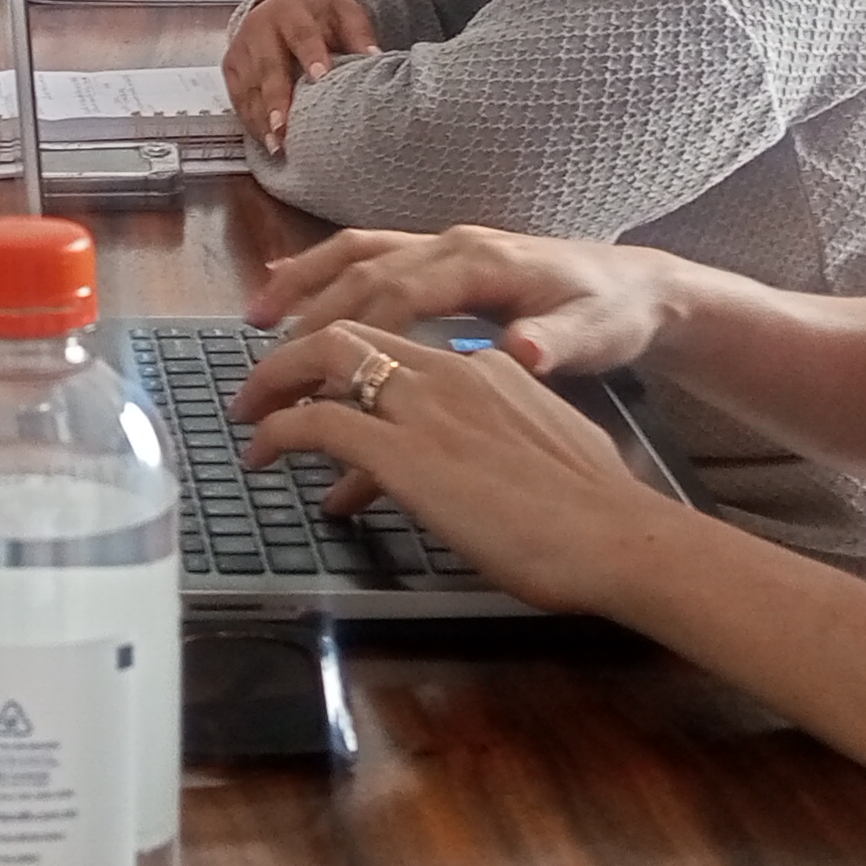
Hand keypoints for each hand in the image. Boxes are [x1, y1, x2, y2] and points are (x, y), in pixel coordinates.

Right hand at [222, 0, 375, 150]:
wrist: (282, 4)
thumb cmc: (318, 17)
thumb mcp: (343, 14)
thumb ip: (358, 36)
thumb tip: (375, 59)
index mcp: (293, 13)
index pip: (302, 35)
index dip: (310, 56)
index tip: (320, 78)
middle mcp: (261, 29)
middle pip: (268, 66)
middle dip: (276, 98)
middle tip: (284, 127)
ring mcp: (242, 49)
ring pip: (249, 86)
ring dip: (261, 118)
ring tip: (277, 145)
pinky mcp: (231, 67)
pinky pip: (238, 98)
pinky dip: (250, 121)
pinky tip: (266, 141)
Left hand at [238, 322, 672, 614]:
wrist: (616, 533)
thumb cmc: (596, 510)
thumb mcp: (547, 452)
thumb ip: (506, 442)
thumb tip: (486, 470)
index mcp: (490, 367)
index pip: (406, 350)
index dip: (358, 368)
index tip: (334, 389)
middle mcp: (452, 370)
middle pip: (353, 331)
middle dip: (297, 352)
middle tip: (264, 386)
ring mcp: (425, 406)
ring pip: (326, 357)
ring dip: (275, 381)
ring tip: (250, 416)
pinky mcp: (402, 452)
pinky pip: (317, 424)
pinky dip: (279, 432)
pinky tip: (262, 455)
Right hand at [246, 225, 677, 379]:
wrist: (645, 288)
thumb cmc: (615, 315)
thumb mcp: (597, 335)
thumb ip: (556, 344)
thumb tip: (522, 351)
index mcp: (483, 262)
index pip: (399, 290)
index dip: (352, 328)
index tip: (310, 369)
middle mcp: (455, 244)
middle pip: (364, 267)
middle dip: (307, 306)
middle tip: (260, 355)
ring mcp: (447, 246)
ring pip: (358, 252)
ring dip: (304, 278)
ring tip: (255, 314)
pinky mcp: (445, 259)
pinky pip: (372, 255)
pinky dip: (325, 270)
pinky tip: (291, 288)